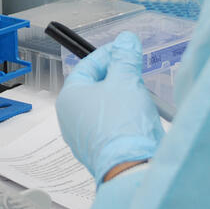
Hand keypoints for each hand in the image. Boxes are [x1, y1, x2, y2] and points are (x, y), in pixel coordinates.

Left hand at [55, 31, 163, 182]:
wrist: (131, 167)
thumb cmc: (121, 124)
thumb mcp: (126, 80)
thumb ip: (125, 57)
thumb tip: (126, 40)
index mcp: (69, 97)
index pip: (87, 65)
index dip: (109, 54)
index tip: (126, 49)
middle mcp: (71, 118)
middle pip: (95, 86)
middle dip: (117, 76)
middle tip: (135, 70)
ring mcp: (83, 136)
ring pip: (104, 106)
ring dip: (122, 96)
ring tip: (140, 93)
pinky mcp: (99, 150)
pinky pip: (110, 125)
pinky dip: (124, 116)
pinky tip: (139, 115)